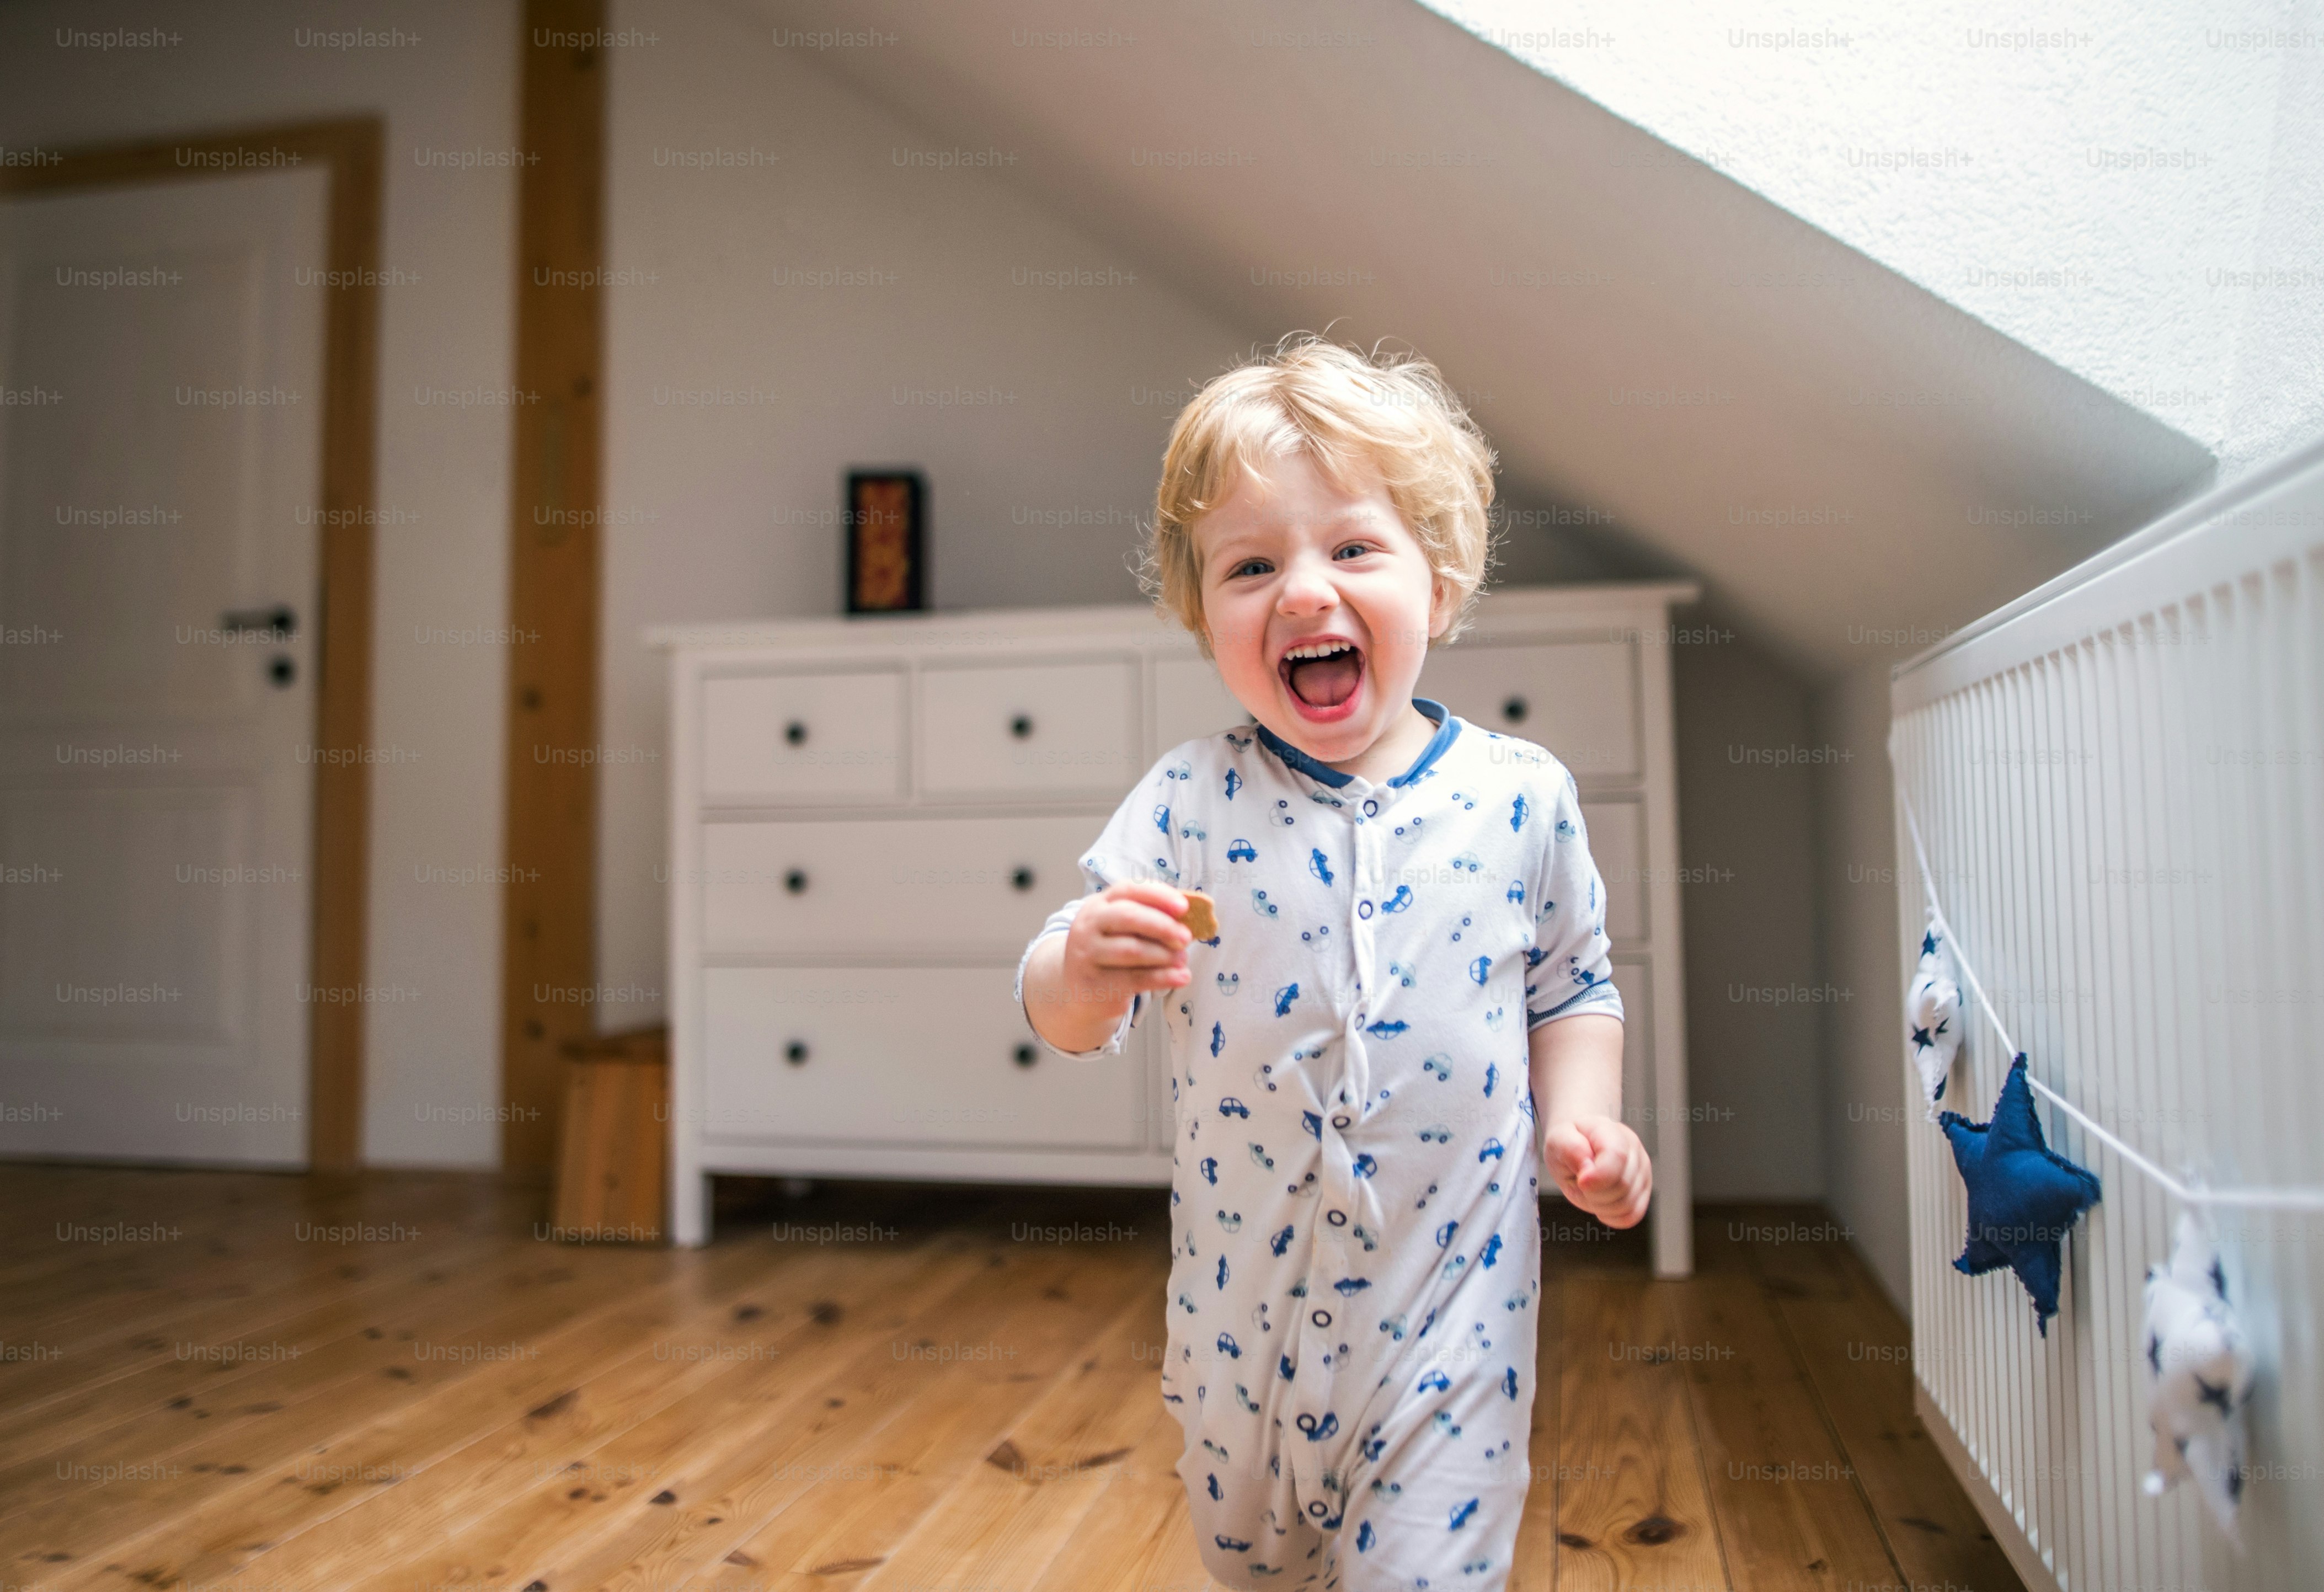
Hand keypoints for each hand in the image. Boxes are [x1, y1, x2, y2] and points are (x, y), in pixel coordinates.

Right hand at [1059, 881, 1192, 1017]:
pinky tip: (1182, 977)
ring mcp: (1088, 955)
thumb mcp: (1121, 929)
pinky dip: (1164, 978)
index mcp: (1098, 905)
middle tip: (1186, 937)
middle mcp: (1089, 926)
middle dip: (1163, 925)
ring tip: (1183, 959)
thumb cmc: (1110, 952)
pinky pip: (1136, 978)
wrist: (1077, 990)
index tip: (1184, 907)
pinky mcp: (1096, 983)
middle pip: (1129, 917)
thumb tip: (1192, 918)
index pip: (1128, 889)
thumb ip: (1149, 919)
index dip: (1158, 895)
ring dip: (1165, 954)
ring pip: (1132, 949)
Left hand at [1542, 1114, 1650, 1228]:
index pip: (1617, 1156)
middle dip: (1593, 1193)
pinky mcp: (1642, 1193)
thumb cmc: (1571, 1141)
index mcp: (1613, 1133)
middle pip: (1622, 1186)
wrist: (1581, 1143)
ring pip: (1627, 1205)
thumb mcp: (1558, 1139)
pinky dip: (1610, 1216)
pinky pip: (1631, 1216)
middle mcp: (1635, 1152)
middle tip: (1579, 1181)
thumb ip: (1570, 1148)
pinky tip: (1598, 1202)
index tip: (1580, 1181)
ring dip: (1599, 1206)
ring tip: (1588, 1190)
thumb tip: (1587, 1168)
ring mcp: (1642, 1173)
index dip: (1599, 1176)